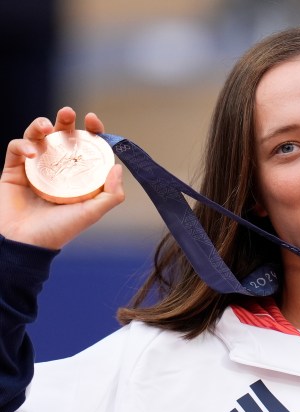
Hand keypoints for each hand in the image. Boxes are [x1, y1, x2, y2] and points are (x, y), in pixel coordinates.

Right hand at [0, 106, 124, 249]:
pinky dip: (22, 145)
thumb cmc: (60, 231)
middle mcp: (57, 169)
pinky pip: (16, 148)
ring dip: (40, 125)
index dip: (91, 132)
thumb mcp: (92, 213)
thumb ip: (111, 195)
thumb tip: (118, 168)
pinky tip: (31, 153)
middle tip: (68, 113)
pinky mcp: (13, 170)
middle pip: (61, 137)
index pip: (85, 148)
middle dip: (65, 121)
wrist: (27, 244)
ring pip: (37, 136)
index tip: (93, 121)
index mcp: (77, 177)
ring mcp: (35, 168)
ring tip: (47, 127)